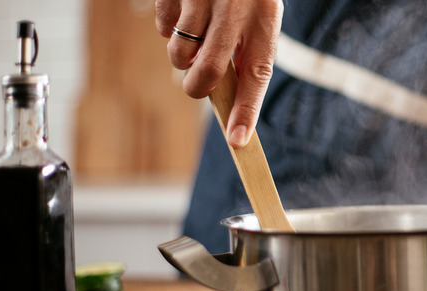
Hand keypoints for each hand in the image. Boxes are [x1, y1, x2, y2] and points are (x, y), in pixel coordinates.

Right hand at [155, 0, 283, 147]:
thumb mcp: (257, 14)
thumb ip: (244, 51)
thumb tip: (226, 96)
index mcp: (264, 18)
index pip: (256, 75)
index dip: (246, 111)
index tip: (238, 141)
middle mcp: (234, 9)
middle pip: (207, 71)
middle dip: (197, 87)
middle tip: (196, 85)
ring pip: (179, 53)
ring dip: (182, 55)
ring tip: (194, 33)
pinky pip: (162, 28)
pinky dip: (168, 28)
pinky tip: (184, 10)